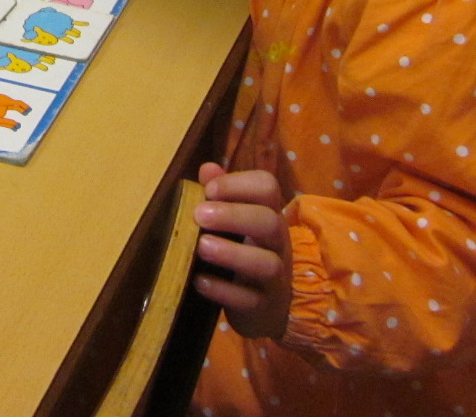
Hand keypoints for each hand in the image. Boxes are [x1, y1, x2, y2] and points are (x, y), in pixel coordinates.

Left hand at [192, 163, 292, 340]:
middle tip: (199, 215)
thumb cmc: (246, 252)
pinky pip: (249, 300)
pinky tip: (200, 281)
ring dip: (232, 253)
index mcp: (268, 215)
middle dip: (234, 215)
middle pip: (269, 222)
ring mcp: (274, 278)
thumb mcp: (236, 222)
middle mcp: (276, 243)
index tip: (209, 189)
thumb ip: (222, 195)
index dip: (239, 183)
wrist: (270, 306)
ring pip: (266, 264)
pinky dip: (223, 291)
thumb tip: (207, 168)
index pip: (267, 188)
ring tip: (201, 247)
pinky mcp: (263, 307)